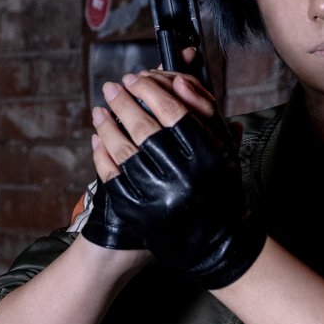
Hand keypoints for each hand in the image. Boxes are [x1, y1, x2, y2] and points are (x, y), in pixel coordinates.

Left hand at [91, 69, 264, 287]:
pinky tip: (98, 138)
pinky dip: (101, 154)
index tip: (135, 79)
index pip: (173, 112)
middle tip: (112, 87)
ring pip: (123, 150)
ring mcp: (157, 197)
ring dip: (107, 126)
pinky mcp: (138, 213)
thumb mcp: (225, 153)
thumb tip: (179, 82)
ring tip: (100, 110)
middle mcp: (181, 178)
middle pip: (144, 127)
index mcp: (207, 158)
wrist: (216, 244)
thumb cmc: (221, 191)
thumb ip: (207, 118)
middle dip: (124, 102)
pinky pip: (112, 176)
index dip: (150, 91)